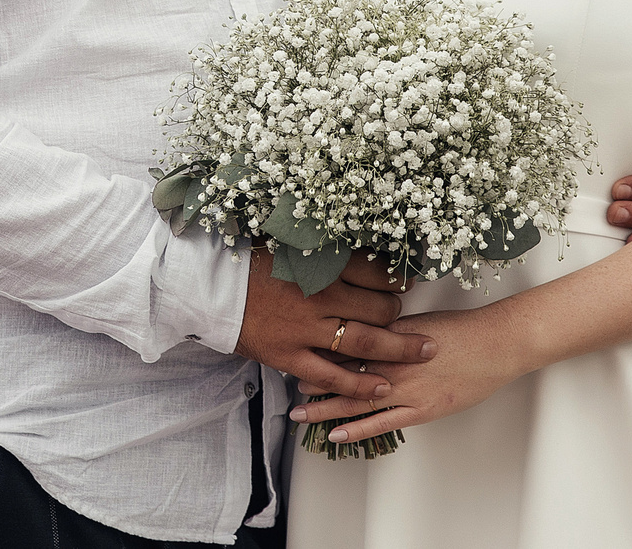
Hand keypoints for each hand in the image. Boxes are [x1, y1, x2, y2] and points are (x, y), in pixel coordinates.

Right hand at [232, 249, 435, 402]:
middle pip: (377, 307)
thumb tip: (362, 249)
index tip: (407, 280)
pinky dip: (360, 384)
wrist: (207, 288)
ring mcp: (305, 330)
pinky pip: (333, 376)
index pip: (373, 271)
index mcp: (318, 264)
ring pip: (365, 342)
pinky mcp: (289, 356)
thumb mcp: (288, 244)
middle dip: (397, 310)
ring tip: (425, 350)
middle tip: (406, 312)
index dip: (396, 277)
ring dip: (399, 348)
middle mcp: (318, 297)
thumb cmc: (247, 262)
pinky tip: (384, 386)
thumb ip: (324, 249)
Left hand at [289, 307, 512, 442]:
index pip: (346, 344)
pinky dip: (357, 430)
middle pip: (344, 373)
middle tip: (289, 384)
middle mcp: (393, 362)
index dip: (320, 350)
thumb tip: (364, 328)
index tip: (298, 350)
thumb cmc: (461, 329)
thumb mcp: (417, 321)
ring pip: (356, 400)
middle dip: (315, 379)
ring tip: (300, 412)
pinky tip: (336, 434)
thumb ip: (388, 329)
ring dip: (326, 407)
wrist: (495, 344)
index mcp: (390, 336)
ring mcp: (406, 388)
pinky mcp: (421, 409)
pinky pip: (383, 422)